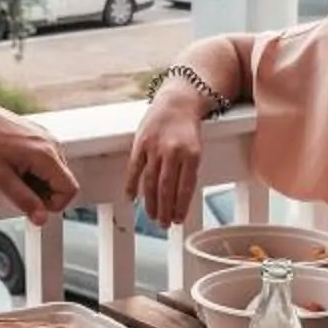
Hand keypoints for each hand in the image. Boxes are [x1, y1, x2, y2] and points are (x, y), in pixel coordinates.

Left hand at [0, 110, 78, 222]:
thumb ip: (23, 199)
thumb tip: (42, 219)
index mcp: (46, 154)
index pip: (69, 189)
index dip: (52, 204)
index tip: (30, 203)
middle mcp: (52, 144)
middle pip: (64, 182)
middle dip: (43, 193)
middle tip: (15, 187)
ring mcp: (48, 138)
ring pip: (56, 173)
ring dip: (38, 182)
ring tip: (13, 174)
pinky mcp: (41, 136)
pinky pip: (49, 162)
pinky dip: (35, 170)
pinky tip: (15, 164)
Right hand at [126, 86, 204, 231]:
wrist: (177, 102)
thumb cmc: (188, 131)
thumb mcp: (196, 150)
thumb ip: (188, 172)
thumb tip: (179, 202)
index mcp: (191, 154)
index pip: (185, 188)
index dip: (180, 207)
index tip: (178, 221)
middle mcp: (173, 151)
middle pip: (166, 188)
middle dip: (165, 210)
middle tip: (164, 225)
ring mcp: (155, 146)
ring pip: (150, 181)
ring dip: (150, 202)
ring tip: (152, 217)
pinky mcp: (140, 142)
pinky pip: (134, 168)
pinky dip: (132, 185)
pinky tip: (131, 199)